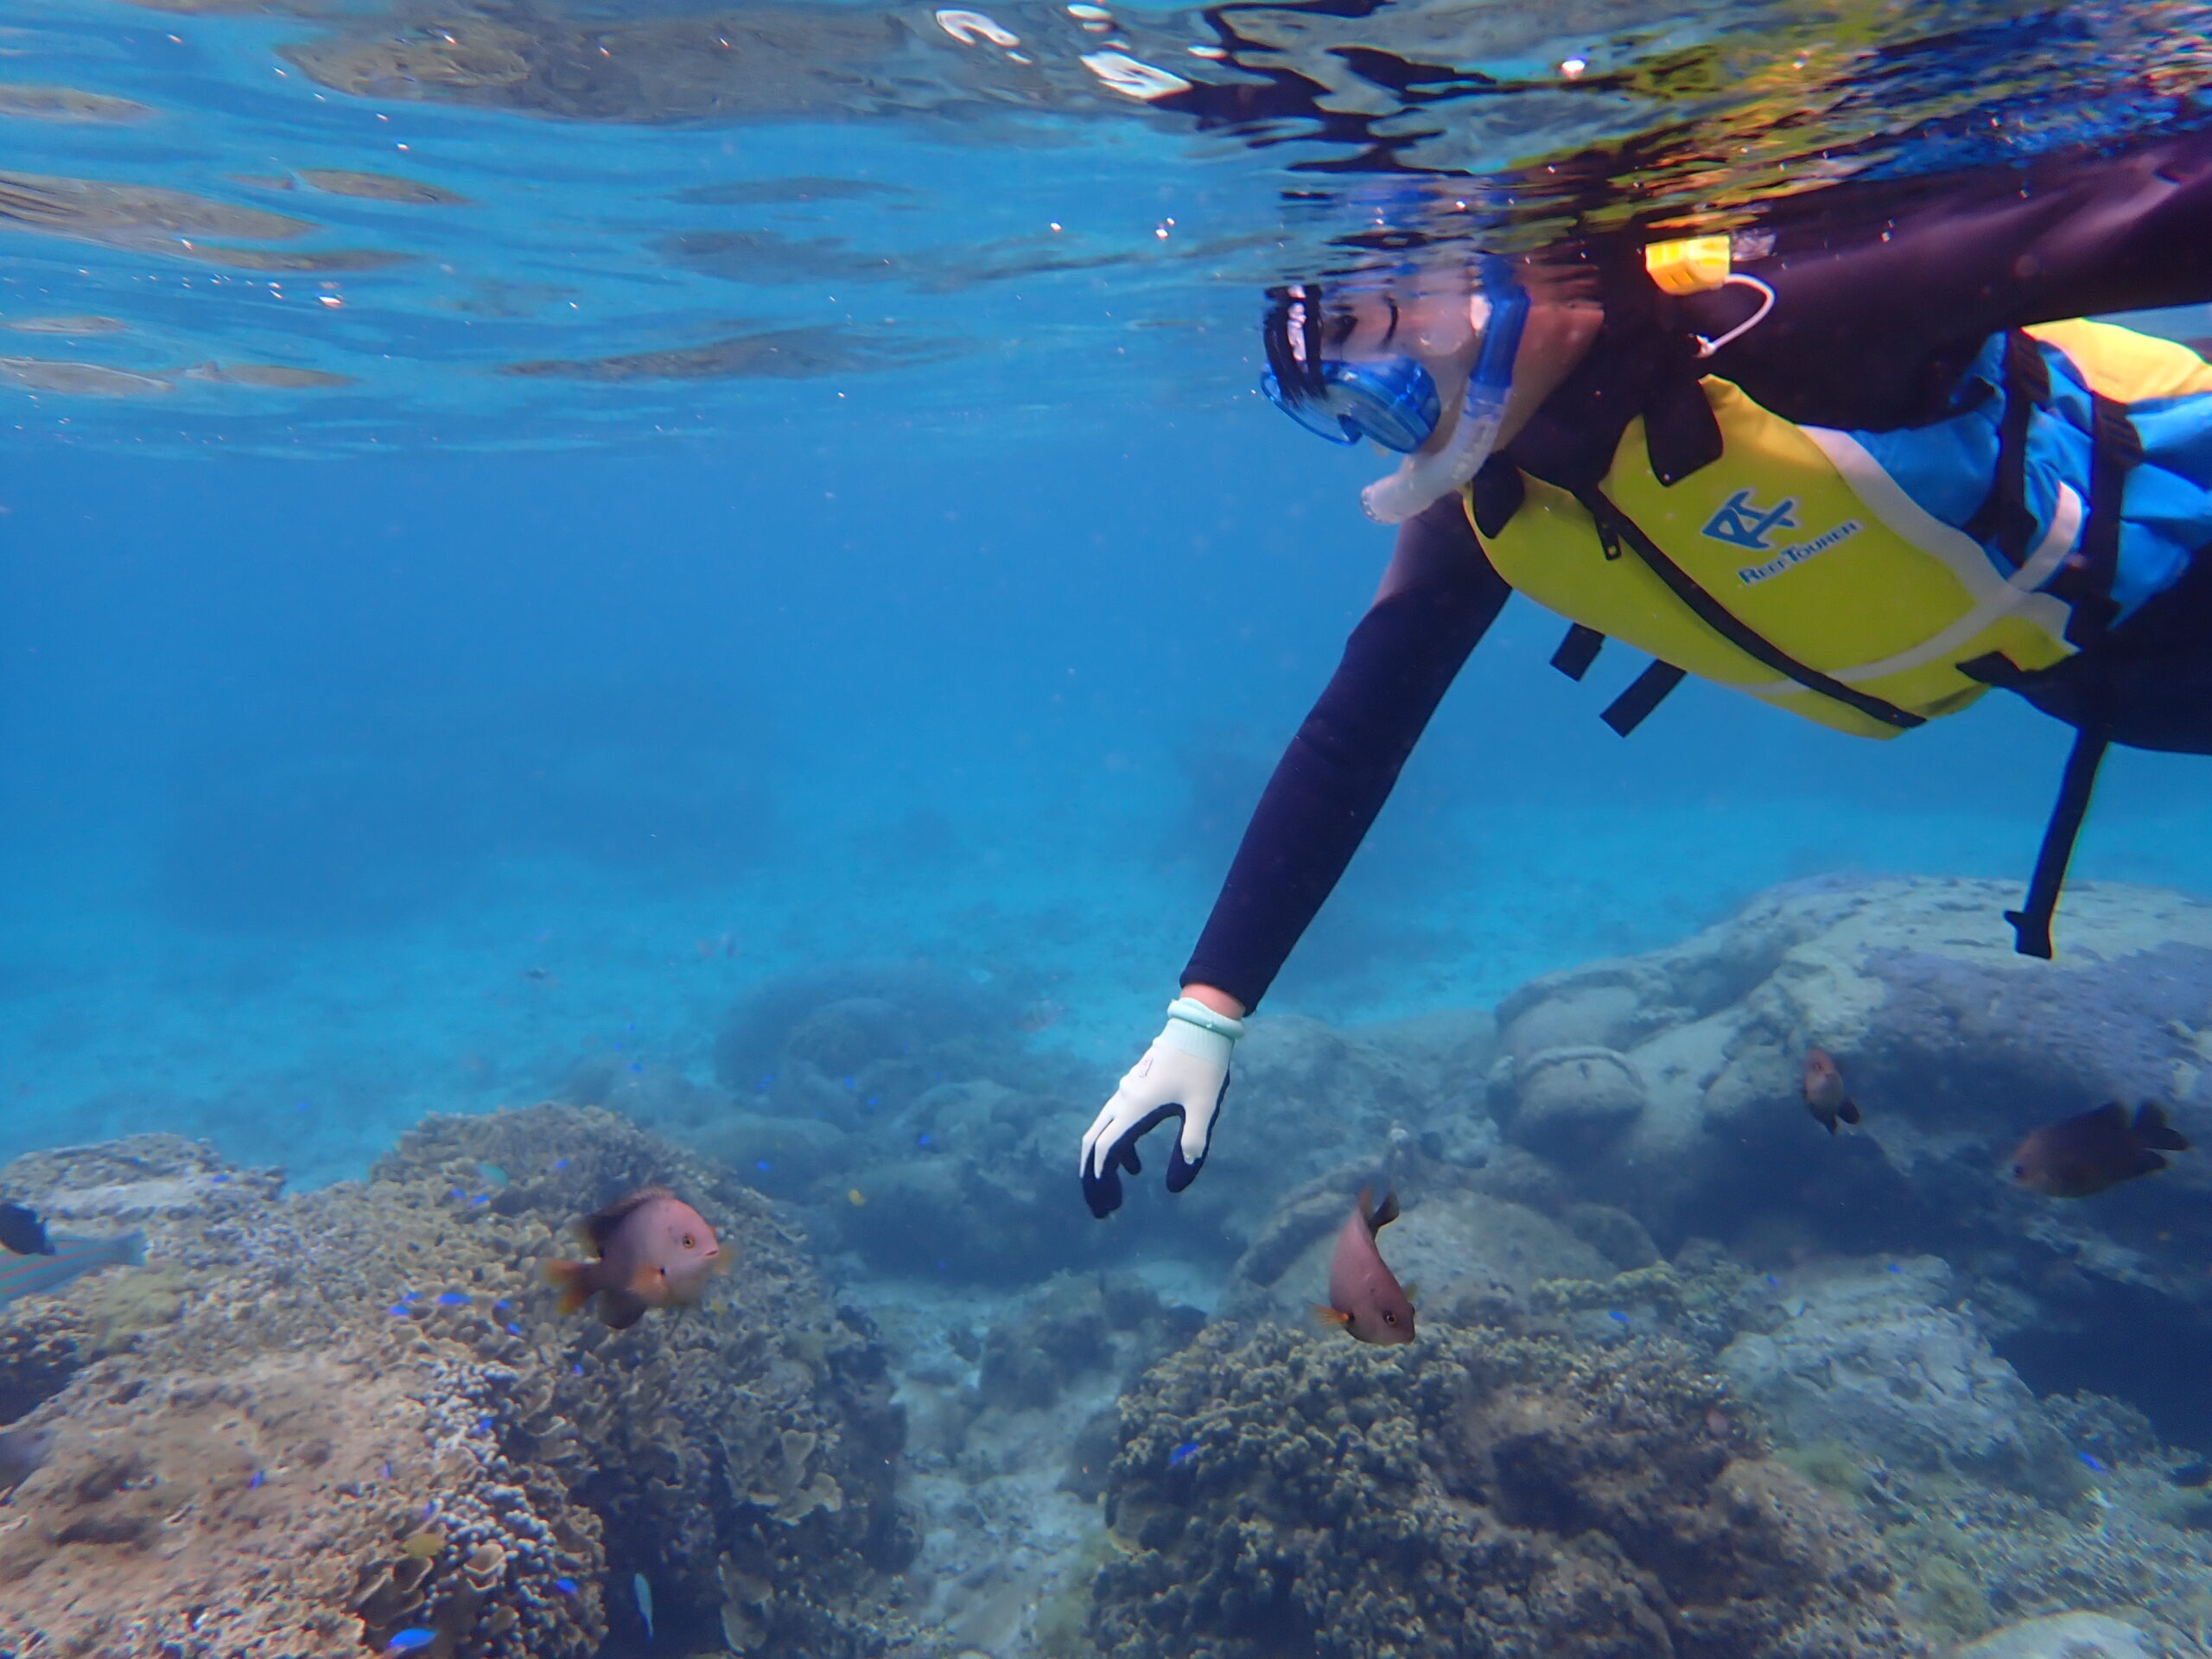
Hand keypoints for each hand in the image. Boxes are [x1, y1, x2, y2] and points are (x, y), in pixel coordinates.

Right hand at [1080, 997, 1243, 1217]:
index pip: (1108, 1147)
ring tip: (1117, 1193)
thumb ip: (1192, 1142)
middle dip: (1093, 1175)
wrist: (1200, 1026)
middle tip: (1101, 1206)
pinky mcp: (1135, 1088)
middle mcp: (1124, 1099)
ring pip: (1103, 1131)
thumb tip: (1178, 1183)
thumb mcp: (1204, 1107)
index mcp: (1136, 1106)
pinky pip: (1116, 1122)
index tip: (1106, 1201)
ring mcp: (1127, 1091)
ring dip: (1105, 1162)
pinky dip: (1119, 1147)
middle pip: (1094, 1140)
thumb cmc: (1203, 1065)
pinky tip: (1136, 1167)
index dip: (1102, 1176)